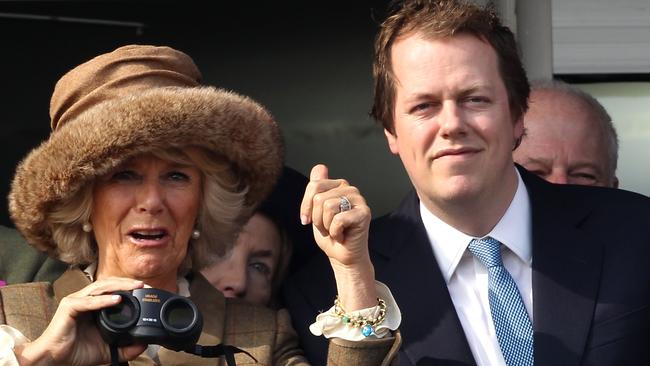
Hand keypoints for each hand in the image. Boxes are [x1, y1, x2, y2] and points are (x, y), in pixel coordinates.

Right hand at [15, 278, 145, 365]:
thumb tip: (144, 344)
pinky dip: (103, 300)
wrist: (55, 359)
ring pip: (100, 287)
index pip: (114, 289)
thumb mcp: (107, 349)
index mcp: (94, 304)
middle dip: (128, 283)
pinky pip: (88, 302)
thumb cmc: (77, 351)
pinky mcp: (68, 307)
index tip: (147, 290)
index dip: (130, 287)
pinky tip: (117, 299)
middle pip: (110, 284)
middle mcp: (85, 299)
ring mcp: (76, 301)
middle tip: (144, 286)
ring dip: (120, 286)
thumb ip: (125, 347)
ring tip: (135, 287)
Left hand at [300, 164, 370, 267]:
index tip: (306, 220)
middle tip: (326, 228)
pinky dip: (335, 232)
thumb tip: (320, 166)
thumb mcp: (316, 210)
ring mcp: (359, 199)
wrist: (343, 256)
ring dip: (326, 226)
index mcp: (338, 185)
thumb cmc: (330, 234)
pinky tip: (343, 235)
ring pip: (328, 207)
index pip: (313, 186)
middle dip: (317, 219)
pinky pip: (338, 220)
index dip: (306, 206)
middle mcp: (350, 189)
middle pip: (319, 198)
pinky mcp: (364, 213)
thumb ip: (317, 189)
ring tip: (334, 231)